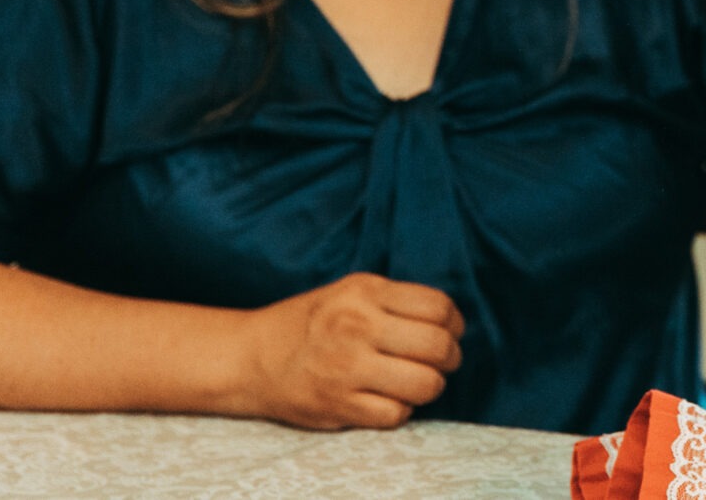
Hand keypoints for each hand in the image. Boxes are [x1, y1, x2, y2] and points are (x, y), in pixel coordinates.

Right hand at [235, 273, 462, 429]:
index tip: (450, 331)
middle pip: (438, 347)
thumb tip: (449, 321)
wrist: (251, 356)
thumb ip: (396, 301)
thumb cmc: (312, 323)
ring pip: (424, 384)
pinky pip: (395, 414)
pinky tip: (389, 399)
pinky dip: (400, 410)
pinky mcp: (337, 405)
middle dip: (450, 358)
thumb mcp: (351, 291)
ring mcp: (346, 368)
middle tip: (442, 362)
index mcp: (365, 292)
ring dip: (430, 386)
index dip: (454, 323)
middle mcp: (357, 327)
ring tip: (419, 382)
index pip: (438, 307)